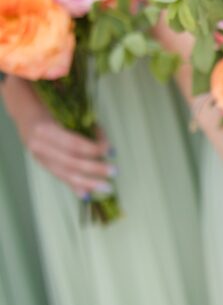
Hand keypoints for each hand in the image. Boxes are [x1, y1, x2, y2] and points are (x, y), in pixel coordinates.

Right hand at [4, 79, 112, 196]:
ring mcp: (40, 157)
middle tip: (114, 171)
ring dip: (88, 182)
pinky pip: (60, 178)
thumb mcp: (69, 112)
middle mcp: (39, 146)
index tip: (111, 150)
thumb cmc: (53, 109)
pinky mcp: (43, 164)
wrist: (26, 114)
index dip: (93, 148)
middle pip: (70, 161)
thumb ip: (88, 128)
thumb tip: (108, 148)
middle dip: (94, 168)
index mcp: (46, 129)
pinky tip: (86, 195)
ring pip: (65, 174)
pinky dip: (74, 187)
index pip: (73, 143)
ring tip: (106, 187)